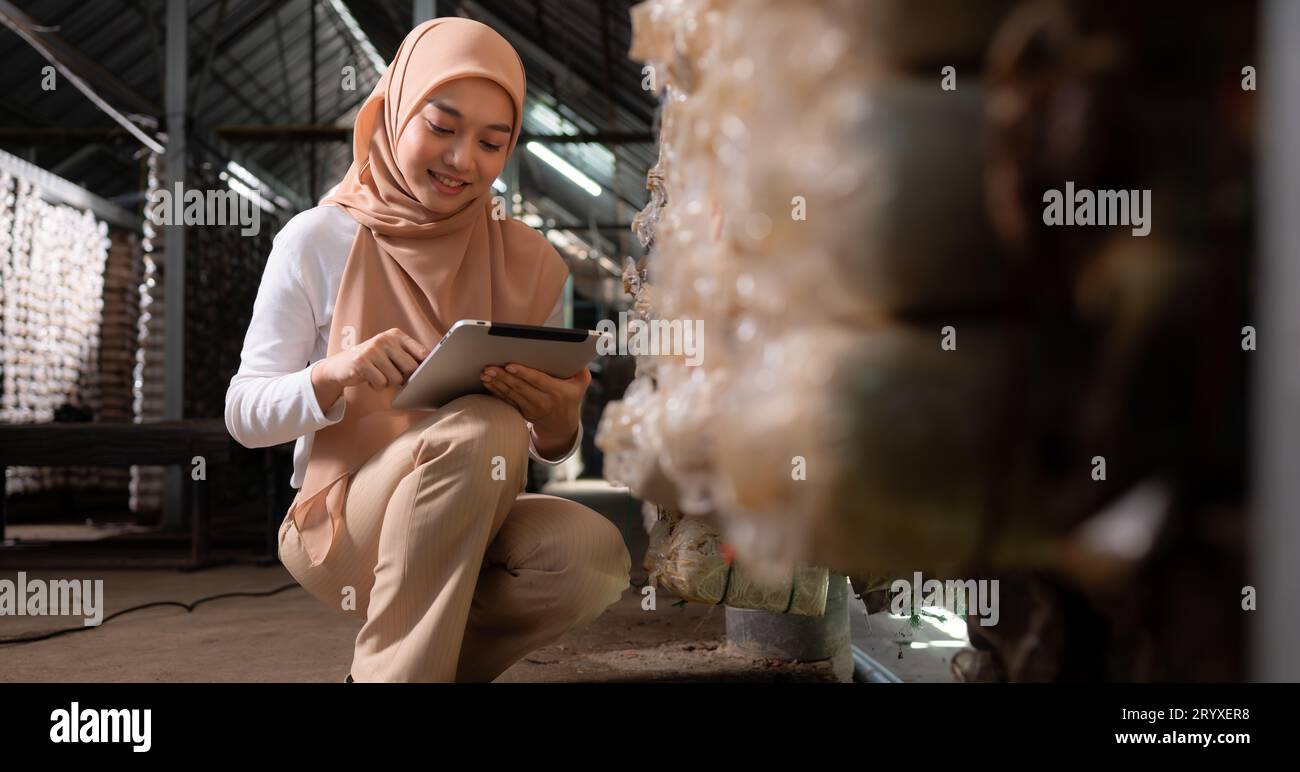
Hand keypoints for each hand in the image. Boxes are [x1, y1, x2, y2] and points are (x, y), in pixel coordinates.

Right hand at [311, 327, 429, 408]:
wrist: (340, 366)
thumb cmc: (372, 362)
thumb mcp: (390, 353)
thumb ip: (409, 357)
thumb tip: (433, 369)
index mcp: (396, 335)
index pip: (422, 352)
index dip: (425, 366)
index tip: (426, 374)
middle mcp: (385, 338)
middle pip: (411, 367)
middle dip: (404, 377)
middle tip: (392, 375)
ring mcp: (372, 349)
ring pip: (396, 378)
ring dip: (388, 383)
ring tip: (377, 374)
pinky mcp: (361, 362)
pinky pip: (381, 383)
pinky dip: (377, 386)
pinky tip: (369, 378)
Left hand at [480, 363, 589, 448]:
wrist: (562, 424)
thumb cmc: (571, 395)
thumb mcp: (581, 383)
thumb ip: (582, 368)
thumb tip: (577, 353)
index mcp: (557, 391)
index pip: (538, 380)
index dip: (523, 373)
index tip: (510, 365)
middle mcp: (543, 402)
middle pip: (520, 387)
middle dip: (503, 377)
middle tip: (489, 367)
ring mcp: (530, 408)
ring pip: (510, 394)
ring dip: (496, 383)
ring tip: (485, 372)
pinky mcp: (521, 411)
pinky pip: (506, 400)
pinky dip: (495, 391)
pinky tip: (486, 382)